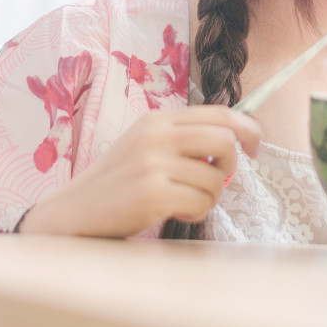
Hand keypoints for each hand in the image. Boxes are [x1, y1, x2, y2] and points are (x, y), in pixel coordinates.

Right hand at [19, 106, 260, 237]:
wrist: (72, 213)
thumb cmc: (116, 184)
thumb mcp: (144, 147)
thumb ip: (182, 139)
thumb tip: (233, 141)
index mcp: (156, 119)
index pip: (218, 112)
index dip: (247, 128)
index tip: (255, 146)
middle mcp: (155, 135)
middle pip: (224, 139)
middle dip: (231, 163)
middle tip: (218, 179)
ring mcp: (153, 164)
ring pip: (215, 178)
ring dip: (209, 197)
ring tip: (185, 201)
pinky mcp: (152, 193)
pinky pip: (201, 202)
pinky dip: (196, 212)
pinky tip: (174, 212)